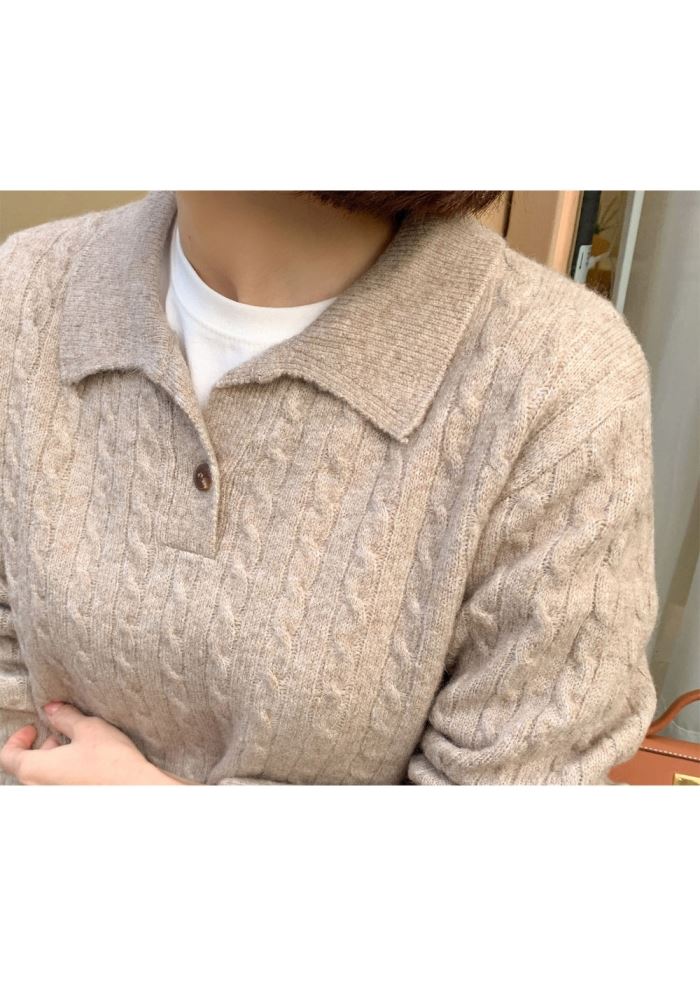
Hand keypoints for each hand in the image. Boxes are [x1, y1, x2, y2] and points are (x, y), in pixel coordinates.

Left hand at [0, 701, 190, 784]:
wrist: (137, 789)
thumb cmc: (110, 761)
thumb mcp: (87, 729)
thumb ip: (64, 717)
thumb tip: (51, 709)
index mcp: (36, 771)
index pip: (8, 756)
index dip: (17, 738)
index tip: (34, 727)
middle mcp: (41, 789)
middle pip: (27, 767)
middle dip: (42, 746)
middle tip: (61, 732)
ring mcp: (56, 799)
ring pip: (44, 777)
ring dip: (55, 759)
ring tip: (78, 745)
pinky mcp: (73, 801)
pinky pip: (59, 786)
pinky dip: (66, 772)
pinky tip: (88, 762)